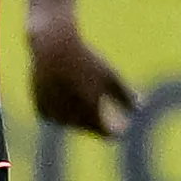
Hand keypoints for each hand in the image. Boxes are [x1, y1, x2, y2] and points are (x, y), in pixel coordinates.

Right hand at [27, 17, 137, 137]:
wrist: (52, 47)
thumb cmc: (86, 60)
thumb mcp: (110, 75)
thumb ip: (125, 95)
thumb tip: (138, 109)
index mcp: (91, 111)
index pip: (108, 133)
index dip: (116, 130)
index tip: (122, 124)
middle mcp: (71, 117)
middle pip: (89, 128)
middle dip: (96, 118)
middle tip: (97, 96)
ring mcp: (54, 115)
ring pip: (71, 124)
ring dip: (78, 114)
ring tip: (78, 88)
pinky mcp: (41, 110)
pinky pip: (56, 117)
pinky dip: (62, 109)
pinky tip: (64, 92)